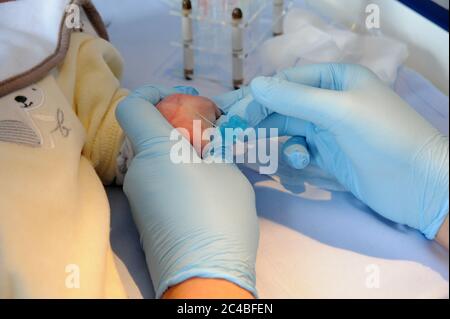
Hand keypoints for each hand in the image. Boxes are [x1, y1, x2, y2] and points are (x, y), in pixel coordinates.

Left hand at [116, 85, 258, 297]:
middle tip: (208, 135)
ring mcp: (137, 195)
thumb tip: (205, 141)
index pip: (133, 106)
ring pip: (153, 158)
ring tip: (211, 162)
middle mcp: (137, 170)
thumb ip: (212, 147)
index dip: (152, 94)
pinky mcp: (143, 215)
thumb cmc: (220, 214)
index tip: (178, 99)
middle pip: (146, 133)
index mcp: (155, 151)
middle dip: (175, 126)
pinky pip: (155, 180)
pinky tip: (201, 187)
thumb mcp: (226, 170)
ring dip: (177, 152)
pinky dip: (173, 174)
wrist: (206, 275)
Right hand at [215, 64, 448, 239]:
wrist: (419, 186)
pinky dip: (292, 156)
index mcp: (336, 79)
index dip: (257, 96)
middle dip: (256, 118)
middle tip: (225, 130)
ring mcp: (328, 130)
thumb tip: (255, 85)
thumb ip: (295, 98)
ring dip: (271, 139)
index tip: (230, 110)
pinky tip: (297, 163)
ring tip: (247, 148)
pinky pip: (298, 150)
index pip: (287, 82)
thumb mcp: (339, 111)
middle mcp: (330, 101)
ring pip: (287, 129)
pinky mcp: (328, 156)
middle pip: (283, 106)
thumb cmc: (384, 138)